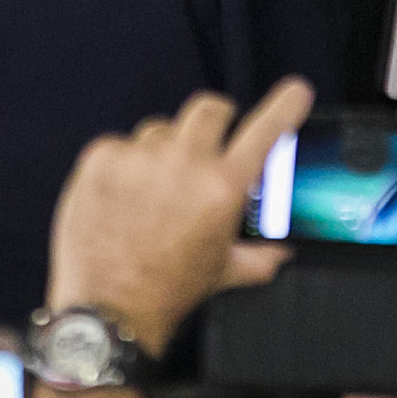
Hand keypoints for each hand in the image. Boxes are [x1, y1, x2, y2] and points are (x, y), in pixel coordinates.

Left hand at [44, 78, 312, 356]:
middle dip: (214, 120)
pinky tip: (124, 196)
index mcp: (222, 189)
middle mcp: (183, 164)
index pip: (263, 133)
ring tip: (155, 191)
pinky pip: (122, 144)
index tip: (295, 90)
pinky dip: (126, 164)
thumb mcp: (224, 272)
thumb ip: (260, 255)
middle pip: (207, 108)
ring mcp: (139, 157)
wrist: (108, 308)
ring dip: (164, 149)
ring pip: (161, 129)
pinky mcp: (101, 157)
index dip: (283, 107)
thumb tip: (281, 250)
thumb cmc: (168, 289)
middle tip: (208, 143)